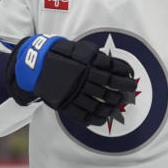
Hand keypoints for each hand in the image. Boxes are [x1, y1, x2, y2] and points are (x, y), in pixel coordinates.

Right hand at [5, 34, 136, 125]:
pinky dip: (97, 118)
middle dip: (123, 91)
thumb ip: (96, 56)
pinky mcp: (65, 104)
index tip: (131, 78)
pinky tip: (104, 117)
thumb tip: (115, 64)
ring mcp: (74, 92)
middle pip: (109, 88)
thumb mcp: (78, 49)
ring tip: (118, 105)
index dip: (125, 75)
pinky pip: (84, 115)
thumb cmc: (60, 54)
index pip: (113, 70)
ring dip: (112, 105)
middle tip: (130, 92)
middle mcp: (82, 78)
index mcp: (86, 63)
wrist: (35, 64)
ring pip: (99, 103)